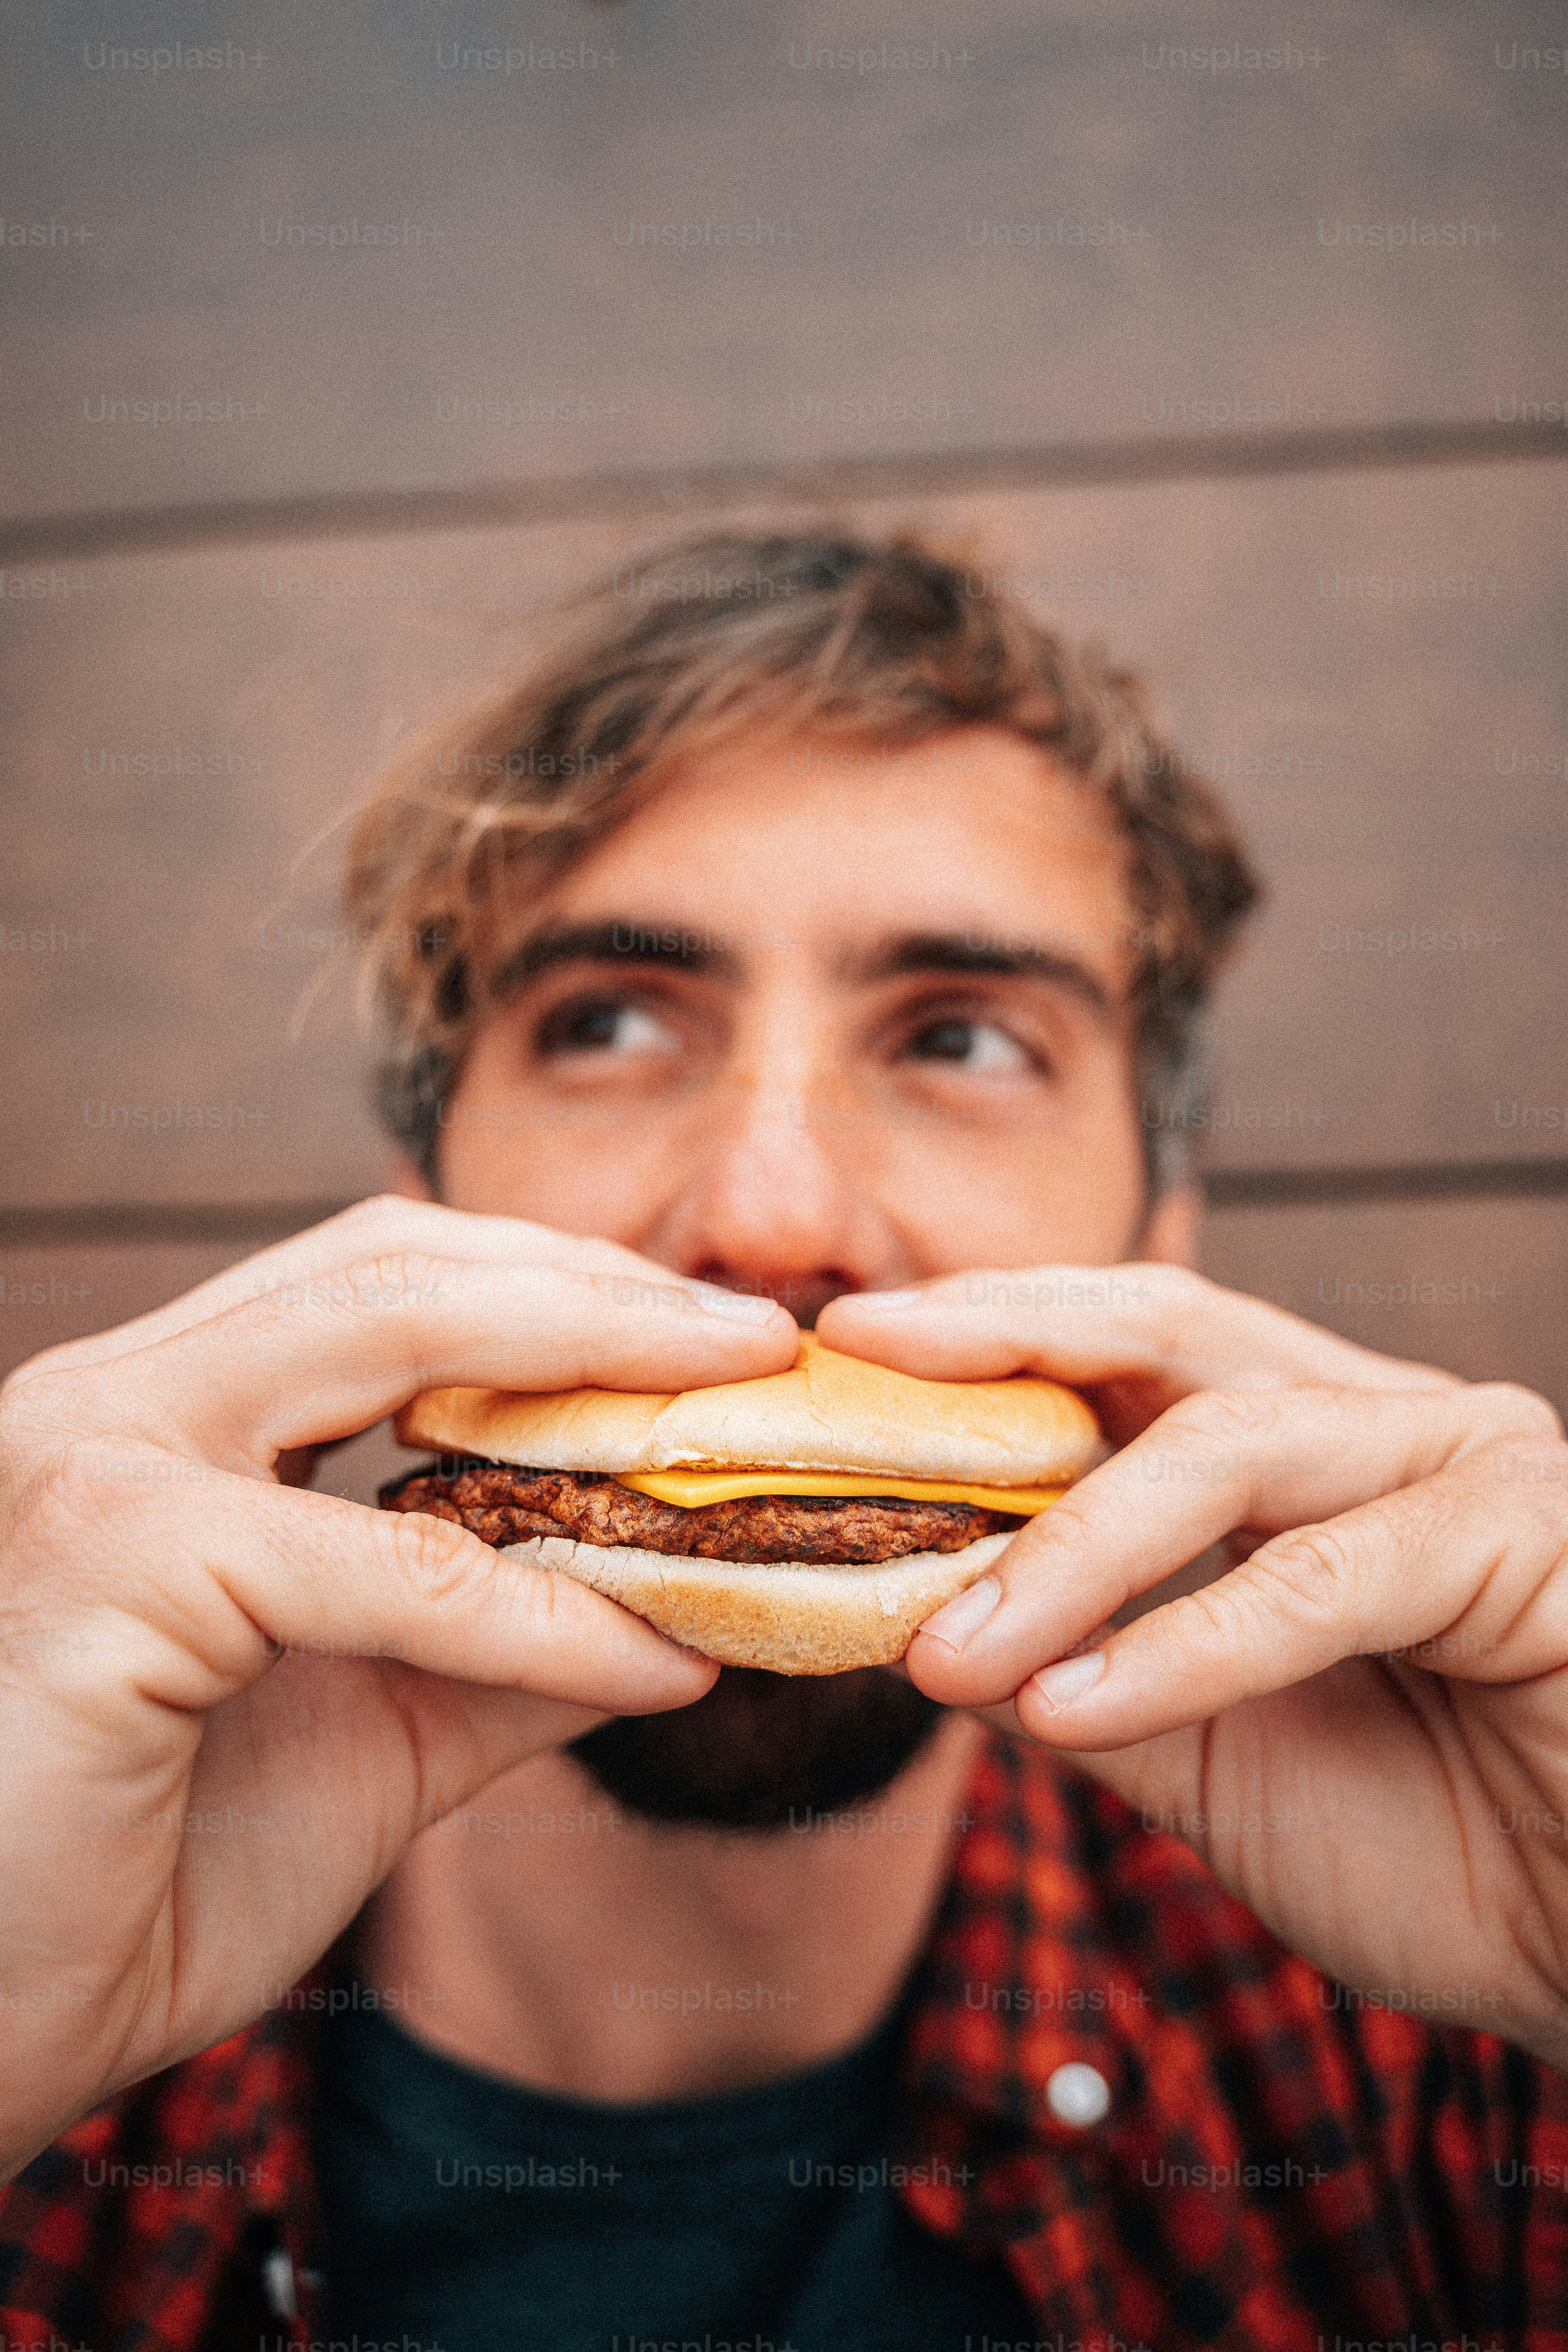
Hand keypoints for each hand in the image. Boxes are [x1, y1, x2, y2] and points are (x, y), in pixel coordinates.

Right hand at [0, 1197, 795, 2175]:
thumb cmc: (141, 1879)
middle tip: (761, 1338)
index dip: (564, 1287)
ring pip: (389, 1337)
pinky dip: (540, 1612)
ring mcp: (100, 1457)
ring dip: (589, 1367)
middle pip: (397, 1264)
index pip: (389, 1279)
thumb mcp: (375, 1735)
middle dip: (599, 1288)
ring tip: (734, 1415)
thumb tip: (677, 1603)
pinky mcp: (115, 1560)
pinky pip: (388, 1565)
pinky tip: (655, 1659)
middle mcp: (119, 1394)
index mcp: (167, 1410)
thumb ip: (507, 1652)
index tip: (718, 1337)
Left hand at [819, 1268, 1567, 2070]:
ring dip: (1067, 1552)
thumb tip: (915, 1619)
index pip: (1126, 1349)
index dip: (990, 1335)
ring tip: (950, 1649)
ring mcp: (1467, 1459)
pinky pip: (1318, 1580)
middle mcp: (1389, 1420)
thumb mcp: (1201, 1752)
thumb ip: (1078, 1670)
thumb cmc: (1430, 1844)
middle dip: (1004, 1340)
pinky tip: (1074, 1705)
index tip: (845, 1345)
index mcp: (1313, 1449)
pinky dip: (1183, 1645)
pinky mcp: (1525, 1534)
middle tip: (860, 1361)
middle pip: (1165, 1334)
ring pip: (1222, 1452)